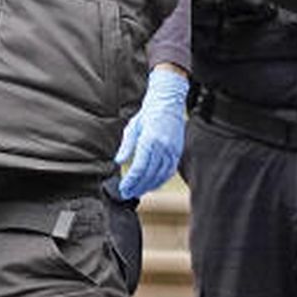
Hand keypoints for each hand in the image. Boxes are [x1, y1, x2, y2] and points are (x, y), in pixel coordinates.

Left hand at [115, 66, 188, 198]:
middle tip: (128, 193)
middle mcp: (162, 146)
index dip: (131, 180)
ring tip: (138, 191)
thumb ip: (126, 146)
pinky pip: (169, 171)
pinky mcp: (178, 151)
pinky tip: (152, 184)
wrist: (168, 102)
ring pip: (161, 175)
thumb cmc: (148, 113)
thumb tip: (118, 161)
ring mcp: (172, 150)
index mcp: (149, 140)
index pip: (139, 167)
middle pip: (150, 174)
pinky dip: (161, 180)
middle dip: (138, 186)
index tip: (123, 187)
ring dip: (149, 186)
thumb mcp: (133, 127)